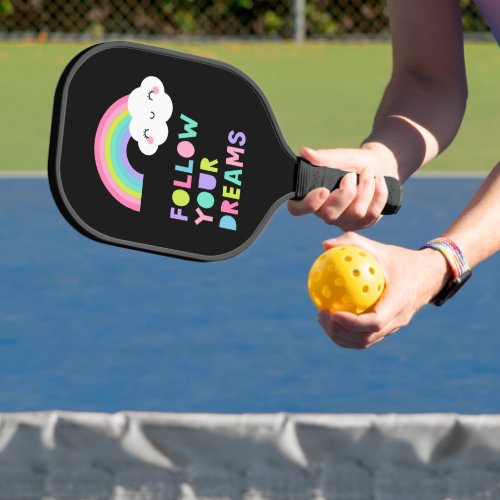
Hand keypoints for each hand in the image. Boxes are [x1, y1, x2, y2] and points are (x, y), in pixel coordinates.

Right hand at [288, 145, 397, 230]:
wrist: (379, 166)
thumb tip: (304, 152)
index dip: (308, 204)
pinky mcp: (361, 224)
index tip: (323, 190)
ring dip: (366, 188)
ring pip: (355, 213)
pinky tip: (379, 181)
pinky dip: (379, 193)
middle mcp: (324, 212)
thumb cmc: (354, 162)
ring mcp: (343, 221)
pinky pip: (372, 214)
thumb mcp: (341, 156)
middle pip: (330, 215)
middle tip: (351, 175)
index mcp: (312, 196)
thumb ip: (324, 157)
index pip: (297, 209)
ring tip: (368, 172)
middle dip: (346, 193)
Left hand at [316, 232, 450, 348]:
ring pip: (365, 342)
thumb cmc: (401, 260)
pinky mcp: (389, 329)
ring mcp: (394, 327)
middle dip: (340, 332)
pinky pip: (366, 337)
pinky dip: (347, 334)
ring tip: (323, 319)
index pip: (375, 322)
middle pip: (366, 338)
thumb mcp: (380, 248)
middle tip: (321, 315)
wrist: (429, 275)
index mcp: (399, 301)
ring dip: (341, 336)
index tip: (332, 313)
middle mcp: (398, 319)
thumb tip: (325, 245)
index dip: (352, 323)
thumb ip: (353, 243)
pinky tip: (332, 318)